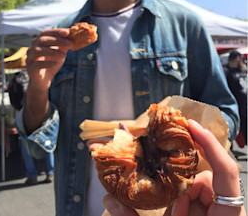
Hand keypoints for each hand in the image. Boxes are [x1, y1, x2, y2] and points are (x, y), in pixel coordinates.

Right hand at [26, 28, 72, 91]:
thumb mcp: (60, 54)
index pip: (45, 33)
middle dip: (57, 40)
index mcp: (38, 42)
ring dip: (53, 52)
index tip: (67, 32)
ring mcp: (29, 58)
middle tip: (70, 43)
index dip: (56, 31)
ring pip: (38, 51)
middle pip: (42, 40)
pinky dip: (47, 63)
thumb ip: (64, 46)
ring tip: (63, 55)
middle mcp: (32, 48)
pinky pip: (37, 64)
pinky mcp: (30, 68)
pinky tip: (56, 63)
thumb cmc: (52, 64)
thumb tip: (73, 37)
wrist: (43, 80)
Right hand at [102, 120, 245, 215]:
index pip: (226, 172)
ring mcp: (219, 214)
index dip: (210, 145)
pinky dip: (184, 202)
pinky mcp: (212, 214)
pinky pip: (197, 196)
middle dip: (184, 189)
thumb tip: (108, 199)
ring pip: (200, 187)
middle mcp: (226, 214)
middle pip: (206, 180)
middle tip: (172, 209)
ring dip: (182, 199)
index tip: (190, 127)